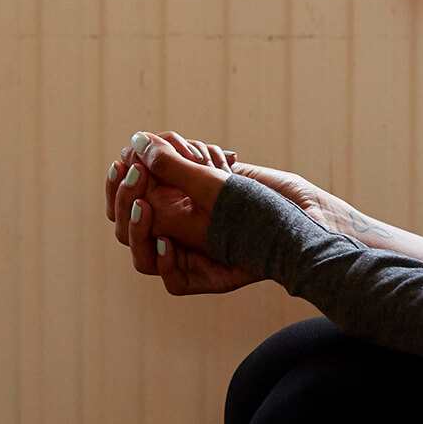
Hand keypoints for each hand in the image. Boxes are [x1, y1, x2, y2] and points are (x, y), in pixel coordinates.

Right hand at [108, 132, 260, 295]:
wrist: (304, 221)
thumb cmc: (262, 195)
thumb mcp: (214, 174)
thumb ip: (176, 164)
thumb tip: (138, 140)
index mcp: (172, 215)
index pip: (128, 206)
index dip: (118, 189)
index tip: (120, 164)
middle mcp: (177, 240)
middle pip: (128, 232)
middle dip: (123, 203)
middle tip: (134, 177)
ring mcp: (193, 262)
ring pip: (144, 259)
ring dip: (136, 232)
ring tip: (142, 208)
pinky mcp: (212, 279)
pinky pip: (176, 283)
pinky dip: (165, 263)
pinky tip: (166, 241)